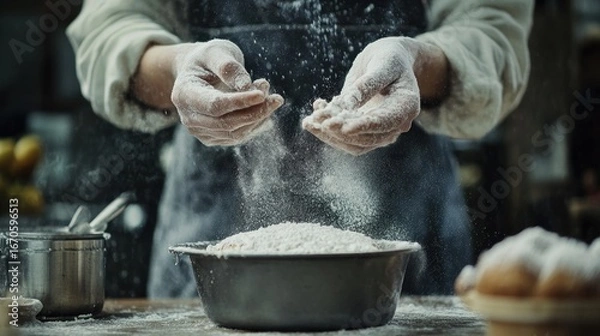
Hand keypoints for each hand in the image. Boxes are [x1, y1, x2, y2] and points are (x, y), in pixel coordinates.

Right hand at [133, 39, 283, 145]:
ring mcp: (200, 131)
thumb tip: (247, 87)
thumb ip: (229, 67)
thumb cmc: (208, 58)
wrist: (199, 72)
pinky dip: (255, 123)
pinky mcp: (213, 138)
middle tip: (277, 98)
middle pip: (226, 123)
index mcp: (183, 94)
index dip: (240, 102)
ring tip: (270, 96)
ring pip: (235, 133)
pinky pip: (239, 136)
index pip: (215, 105)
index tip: (262, 94)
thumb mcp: (217, 52)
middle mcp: (189, 118)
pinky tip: (264, 108)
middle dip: (255, 112)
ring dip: (258, 117)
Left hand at [302, 37, 447, 155]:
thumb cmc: (389, 58)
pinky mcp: (363, 130)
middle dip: (340, 132)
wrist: (389, 61)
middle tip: (317, 119)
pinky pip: (345, 138)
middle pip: (367, 138)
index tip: (343, 127)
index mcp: (406, 107)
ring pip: (353, 144)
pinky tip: (312, 117)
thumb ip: (367, 84)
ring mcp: (380, 131)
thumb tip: (347, 105)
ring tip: (309, 121)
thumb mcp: (382, 64)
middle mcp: (396, 125)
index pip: (384, 122)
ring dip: (329, 135)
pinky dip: (327, 131)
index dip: (364, 126)